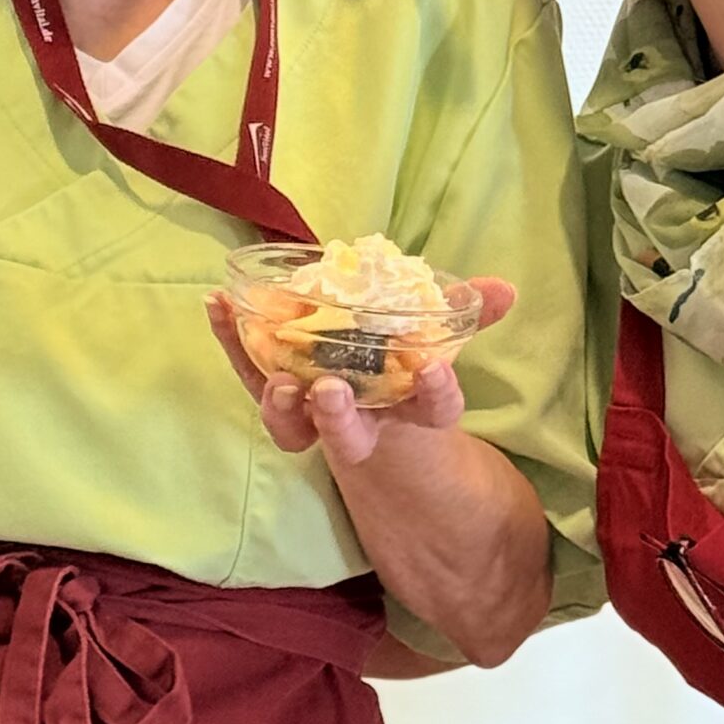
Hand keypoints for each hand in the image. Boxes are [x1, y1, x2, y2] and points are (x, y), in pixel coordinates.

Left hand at [208, 281, 515, 465]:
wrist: (371, 434)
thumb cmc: (402, 380)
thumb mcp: (439, 350)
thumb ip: (468, 319)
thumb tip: (507, 289)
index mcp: (412, 411)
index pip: (433, 407)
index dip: (435, 391)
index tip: (431, 370)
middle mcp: (363, 426)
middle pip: (347, 435)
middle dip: (337, 417)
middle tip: (328, 390)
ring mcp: (316, 420)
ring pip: (296, 428)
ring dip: (281, 405)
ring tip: (276, 379)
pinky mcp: (280, 400)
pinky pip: (254, 377)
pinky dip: (233, 343)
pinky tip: (216, 304)